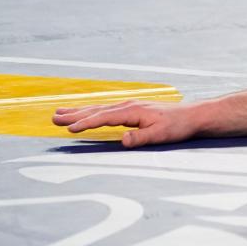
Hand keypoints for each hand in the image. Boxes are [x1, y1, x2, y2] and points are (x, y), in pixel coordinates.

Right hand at [53, 100, 200, 147]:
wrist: (192, 116)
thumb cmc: (177, 126)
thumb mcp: (160, 135)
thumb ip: (140, 138)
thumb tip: (122, 140)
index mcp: (133, 111)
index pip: (104, 118)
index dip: (86, 123)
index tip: (69, 128)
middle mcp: (129, 105)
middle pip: (97, 110)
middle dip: (75, 114)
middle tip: (54, 117)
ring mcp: (130, 106)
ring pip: (100, 108)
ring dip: (80, 111)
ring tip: (61, 112)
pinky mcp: (133, 109)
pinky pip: (107, 110)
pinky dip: (93, 111)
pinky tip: (87, 113)